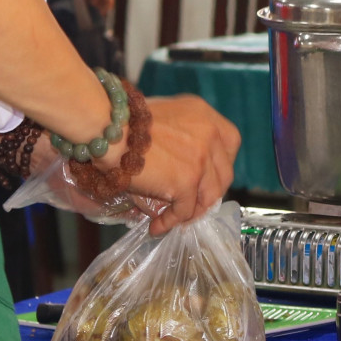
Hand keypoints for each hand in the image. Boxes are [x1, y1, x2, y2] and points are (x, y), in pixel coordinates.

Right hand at [123, 94, 240, 233]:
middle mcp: (210, 134)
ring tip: (175, 219)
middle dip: (210, 192)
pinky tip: (157, 226)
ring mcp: (201, 159)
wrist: (110, 129)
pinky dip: (170, 222)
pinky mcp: (187, 181)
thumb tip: (180, 160)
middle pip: (224, 172)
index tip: (209, 176)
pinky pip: (184, 210)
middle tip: (193, 203)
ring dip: (193, 211)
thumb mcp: (166, 114)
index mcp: (205, 115)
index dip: (221, 163)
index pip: (231, 142)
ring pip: (208, 196)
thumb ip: (181, 132)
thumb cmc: (124, 120)